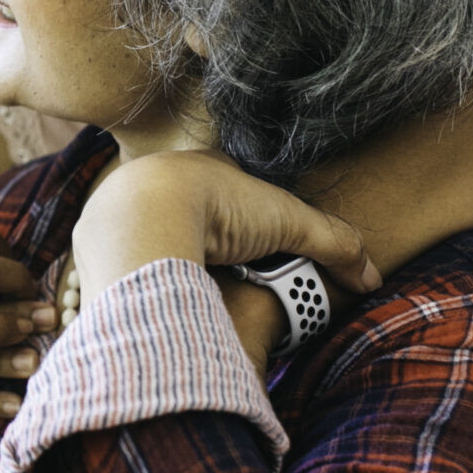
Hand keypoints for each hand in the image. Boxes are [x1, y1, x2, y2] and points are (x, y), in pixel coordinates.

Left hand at [73, 150, 378, 306]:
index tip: (266, 259)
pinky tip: (151, 302)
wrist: (142, 214)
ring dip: (168, 264)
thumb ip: (332, 243)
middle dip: (208, 247)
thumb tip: (371, 276)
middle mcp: (161, 185)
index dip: (253, 226)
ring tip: (191, 299)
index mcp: (203, 170)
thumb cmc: (215, 205)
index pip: (234, 198)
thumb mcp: (287, 221)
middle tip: (230, 284)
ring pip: (154, 240)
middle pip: (192, 220)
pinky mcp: (101, 242)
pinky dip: (139, 281)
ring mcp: (127, 212)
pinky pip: (124, 264)